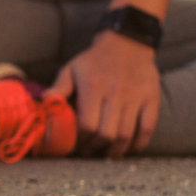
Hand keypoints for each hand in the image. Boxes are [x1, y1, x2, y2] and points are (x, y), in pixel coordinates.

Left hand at [47, 31, 160, 156]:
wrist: (127, 42)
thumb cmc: (94, 60)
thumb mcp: (72, 69)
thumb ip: (58, 87)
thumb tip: (44, 103)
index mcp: (93, 86)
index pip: (87, 125)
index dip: (81, 140)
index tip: (77, 143)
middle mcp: (115, 92)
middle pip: (106, 134)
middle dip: (96, 147)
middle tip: (90, 150)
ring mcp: (136, 96)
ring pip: (126, 135)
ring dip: (116, 150)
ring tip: (107, 152)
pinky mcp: (151, 98)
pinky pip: (147, 128)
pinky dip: (139, 143)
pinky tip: (129, 147)